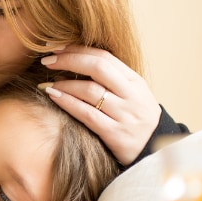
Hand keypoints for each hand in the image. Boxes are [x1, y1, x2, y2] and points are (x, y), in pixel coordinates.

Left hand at [40, 44, 161, 165]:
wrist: (153, 152)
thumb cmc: (134, 120)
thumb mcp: (132, 95)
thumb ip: (111, 79)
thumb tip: (74, 59)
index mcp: (136, 82)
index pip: (104, 57)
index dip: (78, 50)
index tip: (57, 48)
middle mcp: (133, 96)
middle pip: (97, 68)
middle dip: (69, 60)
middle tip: (47, 60)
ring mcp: (125, 115)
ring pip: (90, 91)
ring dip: (65, 84)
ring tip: (49, 83)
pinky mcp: (116, 134)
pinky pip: (87, 114)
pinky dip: (67, 102)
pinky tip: (54, 96)